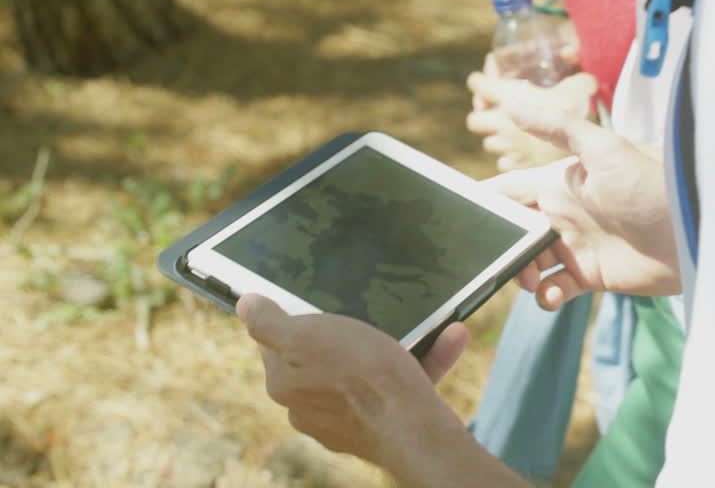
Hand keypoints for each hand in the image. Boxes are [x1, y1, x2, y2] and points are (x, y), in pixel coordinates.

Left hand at [237, 296, 523, 486]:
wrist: (412, 427)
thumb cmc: (360, 376)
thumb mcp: (306, 336)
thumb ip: (269, 323)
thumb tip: (245, 305)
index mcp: (285, 382)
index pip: (277, 343)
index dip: (296, 319)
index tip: (319, 306)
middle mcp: (309, 405)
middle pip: (321, 358)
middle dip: (347, 333)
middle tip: (371, 312)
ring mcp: (346, 418)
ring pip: (368, 371)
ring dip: (396, 343)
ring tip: (426, 322)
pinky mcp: (382, 422)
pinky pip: (402, 384)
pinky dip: (426, 360)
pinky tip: (450, 338)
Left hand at [466, 54, 597, 172]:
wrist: (575, 153)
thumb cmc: (572, 115)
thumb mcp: (579, 88)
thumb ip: (582, 81)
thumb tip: (590, 80)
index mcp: (507, 97)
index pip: (476, 83)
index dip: (481, 79)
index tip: (488, 78)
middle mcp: (500, 123)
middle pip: (474, 119)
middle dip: (482, 115)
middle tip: (496, 110)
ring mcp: (507, 147)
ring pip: (489, 143)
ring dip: (497, 137)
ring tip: (512, 133)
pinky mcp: (516, 166)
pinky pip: (505, 162)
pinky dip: (511, 158)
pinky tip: (524, 152)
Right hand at [486, 105, 679, 309]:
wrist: (697, 230)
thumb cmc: (654, 183)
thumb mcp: (604, 150)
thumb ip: (556, 128)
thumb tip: (511, 99)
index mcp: (558, 180)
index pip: (506, 190)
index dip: (481, 203)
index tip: (453, 219)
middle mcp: (563, 212)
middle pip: (512, 231)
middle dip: (498, 247)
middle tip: (500, 261)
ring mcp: (577, 244)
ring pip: (530, 262)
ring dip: (519, 274)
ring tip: (531, 280)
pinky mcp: (593, 275)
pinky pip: (556, 289)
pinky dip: (545, 297)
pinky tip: (551, 296)